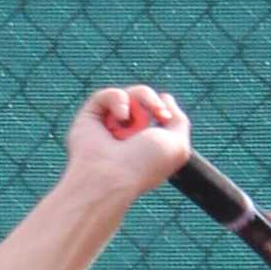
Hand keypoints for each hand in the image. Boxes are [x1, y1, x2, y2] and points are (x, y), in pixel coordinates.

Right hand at [67, 80, 189, 208]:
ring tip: (131, 119)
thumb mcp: (177, 145)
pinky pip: (107, 95)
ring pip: (129, 94)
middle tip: (156, 114)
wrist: (113, 174)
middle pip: (144, 98)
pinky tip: (120, 117)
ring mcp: (110, 124)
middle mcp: (129, 132)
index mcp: (147, 141)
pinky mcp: (91, 116)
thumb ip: (179, 120)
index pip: (156, 113)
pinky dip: (117, 100)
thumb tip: (165, 97)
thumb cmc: (145, 165)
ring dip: (138, 100)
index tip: (166, 118)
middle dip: (152, 102)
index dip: (163, 109)